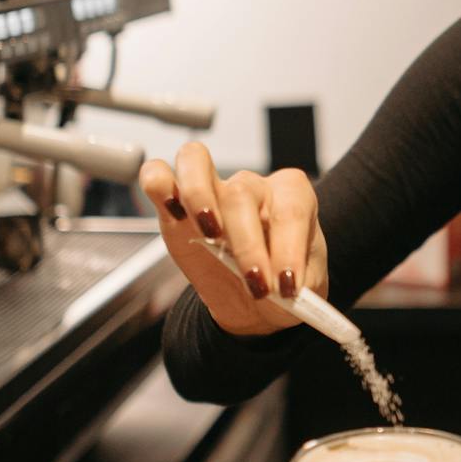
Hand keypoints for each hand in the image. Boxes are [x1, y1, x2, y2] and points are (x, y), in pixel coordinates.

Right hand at [139, 142, 329, 337]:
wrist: (257, 300)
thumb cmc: (282, 282)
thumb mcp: (303, 287)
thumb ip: (299, 281)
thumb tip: (283, 285)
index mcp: (292, 195)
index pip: (290, 209)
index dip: (288, 248)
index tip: (288, 286)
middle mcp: (251, 184)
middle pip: (241, 192)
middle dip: (247, 245)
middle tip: (255, 284)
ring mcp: (211, 187)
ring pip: (196, 161)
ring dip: (198, 196)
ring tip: (209, 234)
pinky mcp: (175, 203)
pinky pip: (157, 174)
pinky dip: (158, 185)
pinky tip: (171, 211)